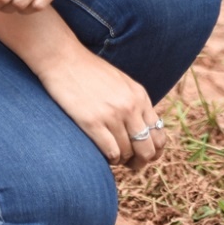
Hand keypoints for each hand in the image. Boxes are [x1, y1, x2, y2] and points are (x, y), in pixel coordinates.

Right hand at [36, 48, 165, 164]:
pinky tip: (104, 156)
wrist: (64, 60)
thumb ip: (134, 104)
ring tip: (114, 157)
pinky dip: (110, 160)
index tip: (144, 156)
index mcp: (140, 97)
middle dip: (141, 161)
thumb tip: (142, 130)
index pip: (159, 134)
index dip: (154, 151)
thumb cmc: (90, 73)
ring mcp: (112, 115)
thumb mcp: (122, 84)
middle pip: (147, 148)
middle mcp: (131, 107)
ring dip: (122, 161)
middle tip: (130, 165)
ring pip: (128, 153)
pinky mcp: (92, 122)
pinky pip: (111, 152)